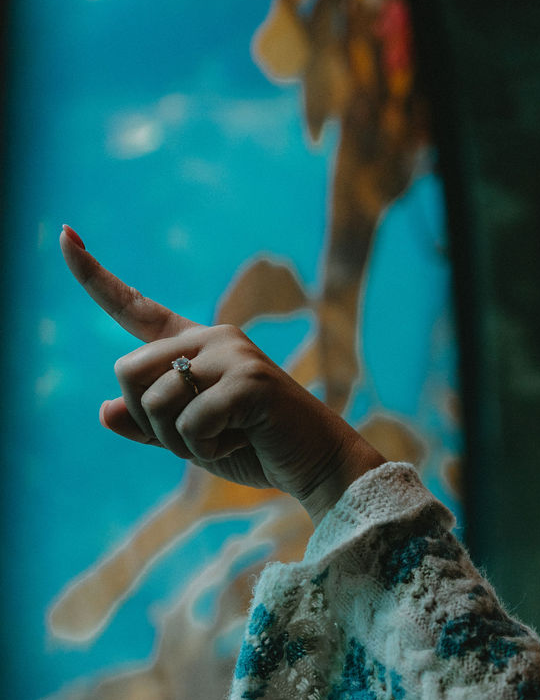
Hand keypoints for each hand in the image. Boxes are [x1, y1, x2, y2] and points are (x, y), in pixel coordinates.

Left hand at [59, 226, 383, 524]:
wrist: (317, 464)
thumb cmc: (256, 447)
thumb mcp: (189, 441)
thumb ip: (149, 425)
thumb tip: (105, 411)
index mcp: (196, 345)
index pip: (137, 308)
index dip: (95, 277)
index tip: (63, 235)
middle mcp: (213, 338)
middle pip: (127, 372)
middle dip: (146, 420)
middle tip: (195, 438)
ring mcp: (232, 355)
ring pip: (153, 401)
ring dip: (176, 441)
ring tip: (223, 440)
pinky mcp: (249, 381)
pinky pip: (189, 423)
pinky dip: (205, 448)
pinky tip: (239, 441)